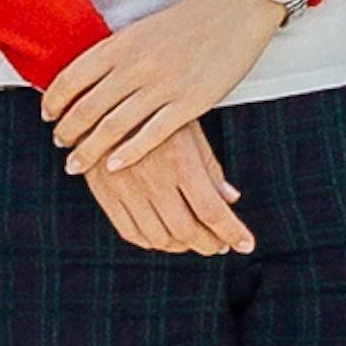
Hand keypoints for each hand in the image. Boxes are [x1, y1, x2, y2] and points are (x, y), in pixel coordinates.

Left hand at [41, 0, 285, 177]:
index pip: (72, 78)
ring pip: (111, 127)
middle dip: (66, 132)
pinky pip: (150, 136)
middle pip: (86, 108)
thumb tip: (88, 77)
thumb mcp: (143, 29)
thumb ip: (117, 54)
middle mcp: (135, 66)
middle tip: (60, 144)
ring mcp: (162, 86)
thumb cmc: (190, 19)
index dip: (54, 101)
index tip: (47, 115)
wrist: (237, 7)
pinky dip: (126, 154)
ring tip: (75, 164)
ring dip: (87, 150)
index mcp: (121, 44)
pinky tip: (112, 167)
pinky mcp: (189, 103)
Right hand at [81, 125, 249, 255]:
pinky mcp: (105, 195)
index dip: (232, 232)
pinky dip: (151, 241)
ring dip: (181, 246)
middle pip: (187, 231)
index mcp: (180, 161)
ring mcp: (127, 190)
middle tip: (220, 243)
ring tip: (193, 239)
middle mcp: (153, 180)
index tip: (246, 244)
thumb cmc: (151, 109)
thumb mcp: (188, 128)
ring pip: (160, 238)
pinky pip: (131, 232)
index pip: (212, 210)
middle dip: (210, 244)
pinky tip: (163, 235)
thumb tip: (230, 199)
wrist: (99, 99)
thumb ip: (209, 166)